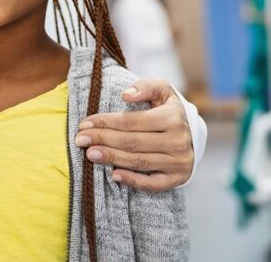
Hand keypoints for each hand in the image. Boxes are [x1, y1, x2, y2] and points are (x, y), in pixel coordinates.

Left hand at [75, 79, 193, 192]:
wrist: (190, 134)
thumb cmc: (168, 110)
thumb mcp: (162, 91)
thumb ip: (145, 87)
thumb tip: (126, 95)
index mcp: (172, 118)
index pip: (132, 121)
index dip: (106, 122)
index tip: (84, 123)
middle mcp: (177, 141)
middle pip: (132, 142)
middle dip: (103, 140)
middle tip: (80, 139)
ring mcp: (179, 162)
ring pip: (139, 161)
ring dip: (112, 158)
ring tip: (90, 154)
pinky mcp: (177, 178)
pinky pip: (153, 183)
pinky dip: (133, 180)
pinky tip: (114, 175)